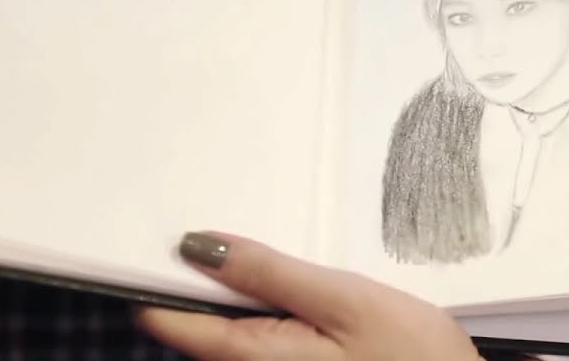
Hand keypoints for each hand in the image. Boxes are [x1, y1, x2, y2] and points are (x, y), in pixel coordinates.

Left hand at [136, 232, 482, 360]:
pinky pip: (256, 331)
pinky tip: (292, 281)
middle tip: (235, 221)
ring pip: (228, 323)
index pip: (169, 319)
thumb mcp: (342, 298)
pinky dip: (264, 300)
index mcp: (250, 356)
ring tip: (268, 247)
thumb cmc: (409, 355)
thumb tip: (198, 247)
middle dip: (207, 270)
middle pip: (196, 321)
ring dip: (240, 283)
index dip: (159, 271)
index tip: (165, 228)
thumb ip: (268, 273)